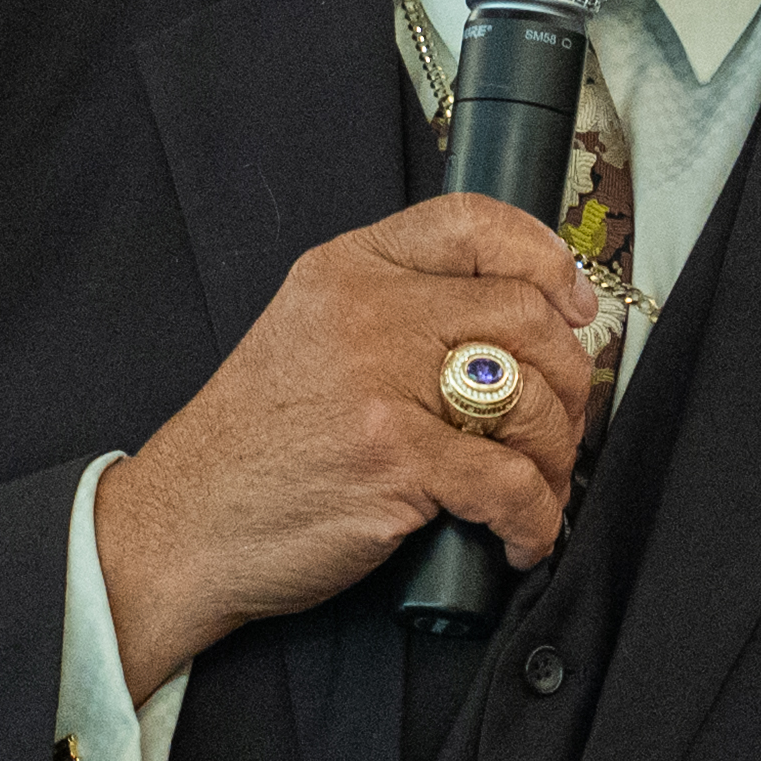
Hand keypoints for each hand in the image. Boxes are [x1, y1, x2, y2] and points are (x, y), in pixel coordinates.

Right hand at [97, 199, 605, 690]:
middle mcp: (367, 312)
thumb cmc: (256, 444)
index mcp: (350, 269)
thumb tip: (523, 320)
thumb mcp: (311, 333)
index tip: (575, 304)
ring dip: (555, 457)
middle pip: (526, 315)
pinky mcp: (393, 460)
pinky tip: (518, 537)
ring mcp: (380, 385)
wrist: (185, 524)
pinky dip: (534, 519)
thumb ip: (396, 308)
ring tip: (536, 487)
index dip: (546, 258)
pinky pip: (509, 483)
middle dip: (569, 379)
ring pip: (531, 399)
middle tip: (561, 422)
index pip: (474, 223)